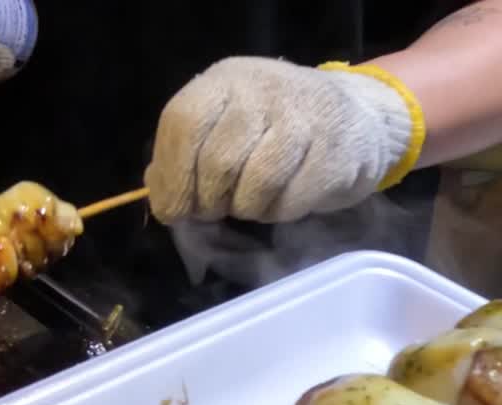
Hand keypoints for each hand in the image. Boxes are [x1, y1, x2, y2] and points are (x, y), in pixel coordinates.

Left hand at [146, 57, 419, 224]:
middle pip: (218, 161)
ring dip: (245, 208)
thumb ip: (183, 158)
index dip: (172, 176)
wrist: (354, 118)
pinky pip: (292, 199)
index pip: (184, 124)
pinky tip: (281, 201)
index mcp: (223, 82)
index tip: (174, 210)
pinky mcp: (338, 149)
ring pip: (256, 183)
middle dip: (208, 201)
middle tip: (216, 209)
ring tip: (249, 202)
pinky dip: (278, 212)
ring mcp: (306, 114)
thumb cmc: (268, 133)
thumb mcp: (218, 130)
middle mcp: (263, 88)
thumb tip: (161, 198)